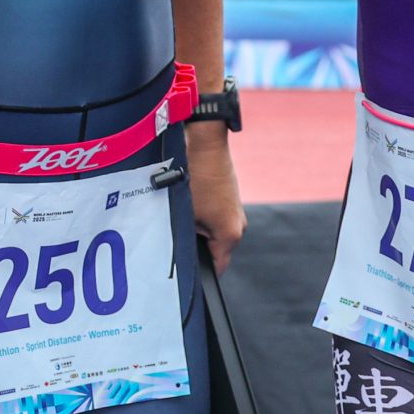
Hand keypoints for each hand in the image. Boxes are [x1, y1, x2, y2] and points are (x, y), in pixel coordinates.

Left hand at [185, 121, 245, 272]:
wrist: (205, 142)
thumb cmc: (195, 177)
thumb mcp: (185, 214)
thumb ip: (187, 239)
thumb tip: (181, 251)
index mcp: (231, 234)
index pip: (217, 267)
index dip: (198, 271)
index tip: (181, 269)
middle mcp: (238, 224)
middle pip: (215, 250)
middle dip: (196, 246)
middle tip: (176, 237)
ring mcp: (236, 211)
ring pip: (213, 232)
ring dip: (198, 229)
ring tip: (182, 215)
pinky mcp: (229, 199)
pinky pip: (214, 216)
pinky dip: (202, 214)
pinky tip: (190, 203)